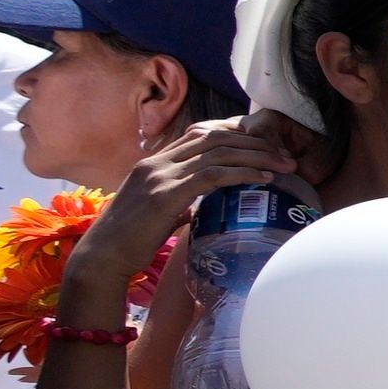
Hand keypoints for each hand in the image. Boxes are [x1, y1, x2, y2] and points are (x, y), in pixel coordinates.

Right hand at [69, 114, 314, 299]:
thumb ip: (178, 201)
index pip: (199, 132)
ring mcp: (160, 176)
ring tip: (284, 165)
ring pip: (217, 151)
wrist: (103, 256)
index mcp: (153, 162)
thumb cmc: (130, 240)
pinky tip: (264, 177)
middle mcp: (156, 163)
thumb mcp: (157, 211)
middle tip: (284, 154)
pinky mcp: (166, 194)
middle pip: (213, 136)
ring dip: (257, 156)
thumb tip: (198, 206)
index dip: (234, 132)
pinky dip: (243, 173)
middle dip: (254, 142)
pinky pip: (213, 175)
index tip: (263, 142)